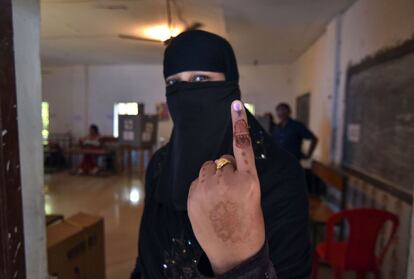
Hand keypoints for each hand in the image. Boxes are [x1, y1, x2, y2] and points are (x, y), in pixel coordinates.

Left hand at [187, 100, 264, 274]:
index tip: (234, 104)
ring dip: (211, 177)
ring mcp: (207, 189)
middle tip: (230, 192)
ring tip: (218, 198)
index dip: (239, 123)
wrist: (234, 253)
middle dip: (225, 170)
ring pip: (207, 168)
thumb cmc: (248, 226)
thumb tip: (222, 165)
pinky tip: (208, 204)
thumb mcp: (252, 198)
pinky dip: (201, 187)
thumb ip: (239, 178)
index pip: (242, 146)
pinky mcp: (192, 197)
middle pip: (222, 160)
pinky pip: (196, 181)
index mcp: (249, 182)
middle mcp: (228, 182)